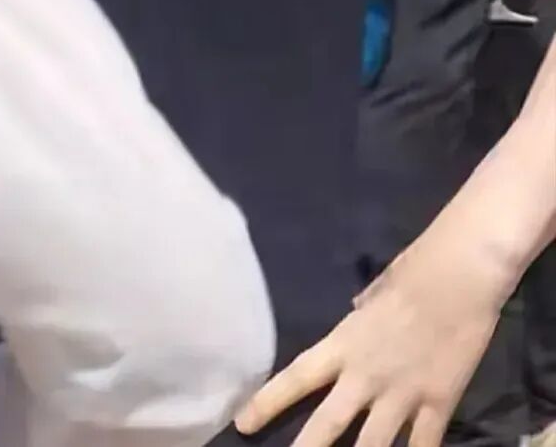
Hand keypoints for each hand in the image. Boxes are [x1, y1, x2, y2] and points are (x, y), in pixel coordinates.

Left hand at [235, 235, 506, 446]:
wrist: (459, 276)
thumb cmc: (414, 272)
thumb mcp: (375, 291)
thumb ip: (362, 313)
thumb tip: (357, 309)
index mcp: (345, 342)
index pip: (296, 377)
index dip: (267, 403)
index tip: (243, 424)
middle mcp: (366, 374)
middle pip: (327, 424)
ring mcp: (401, 393)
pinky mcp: (438, 403)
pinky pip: (424, 445)